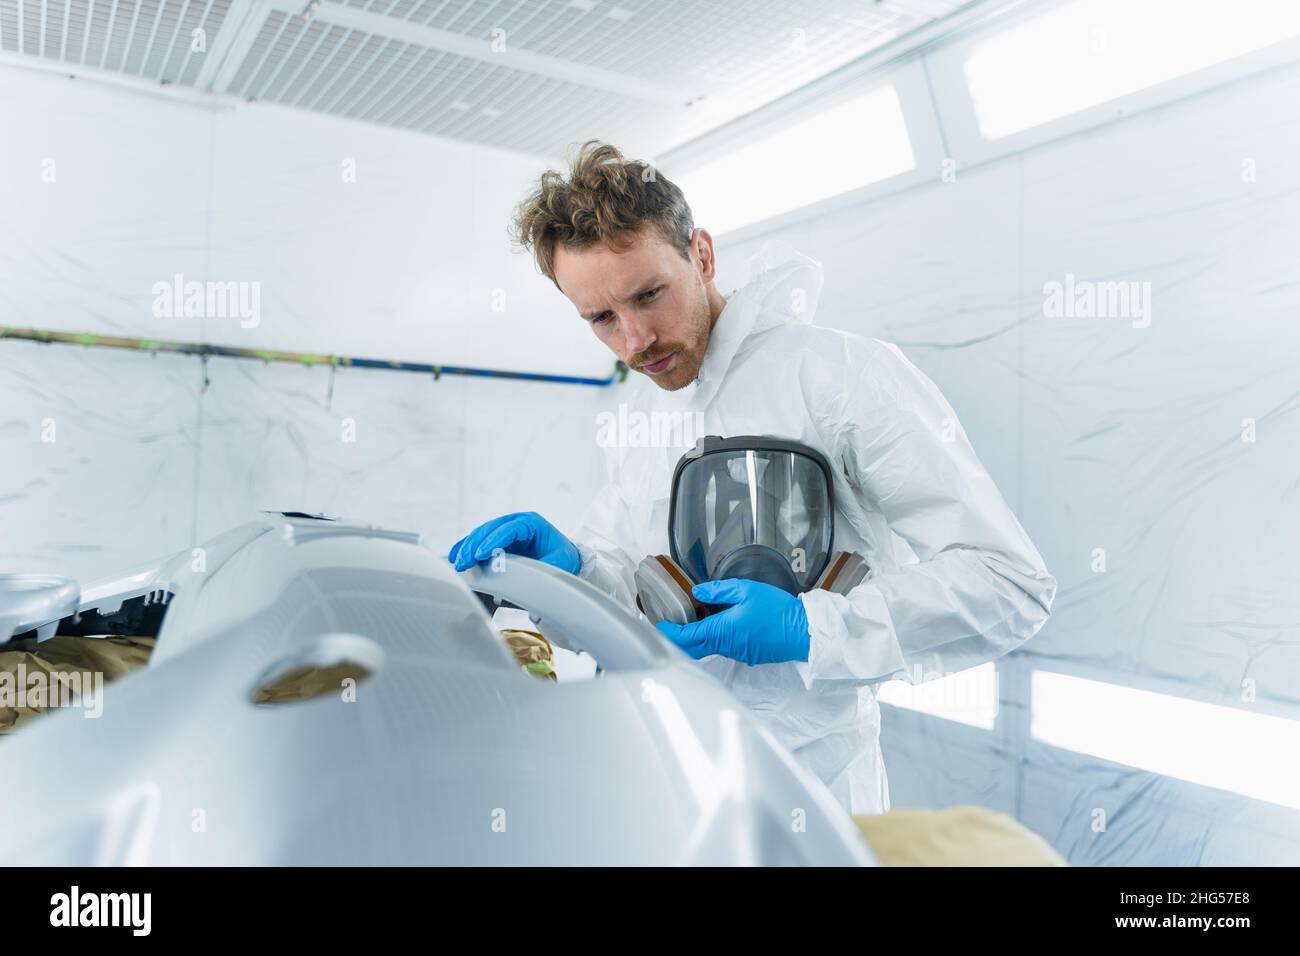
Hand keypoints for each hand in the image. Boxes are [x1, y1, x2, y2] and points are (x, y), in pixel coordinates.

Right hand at [447, 512, 581, 574]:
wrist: (563, 556)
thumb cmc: (562, 558)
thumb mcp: (560, 563)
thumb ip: (545, 569)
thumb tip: (529, 583)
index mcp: (532, 523)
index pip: (510, 529)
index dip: (494, 540)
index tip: (482, 553)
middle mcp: (516, 522)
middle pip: (490, 528)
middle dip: (475, 544)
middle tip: (464, 562)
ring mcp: (505, 529)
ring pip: (481, 533)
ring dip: (468, 546)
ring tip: (458, 562)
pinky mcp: (497, 538)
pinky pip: (478, 540)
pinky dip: (467, 547)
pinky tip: (455, 555)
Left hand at [655, 579, 810, 665]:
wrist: (803, 632)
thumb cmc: (777, 610)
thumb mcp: (746, 590)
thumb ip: (718, 590)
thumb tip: (698, 593)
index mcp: (721, 631)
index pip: (685, 637)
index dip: (670, 632)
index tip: (660, 624)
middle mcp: (725, 646)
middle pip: (692, 648)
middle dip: (678, 638)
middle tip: (670, 624)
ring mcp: (737, 653)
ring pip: (708, 648)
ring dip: (697, 637)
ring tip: (694, 618)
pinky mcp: (747, 655)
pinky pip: (724, 648)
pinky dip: (714, 638)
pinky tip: (720, 623)